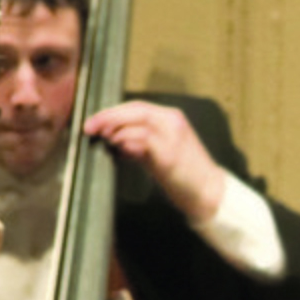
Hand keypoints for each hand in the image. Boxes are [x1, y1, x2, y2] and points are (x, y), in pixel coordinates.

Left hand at [83, 99, 227, 223]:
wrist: (209, 192)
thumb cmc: (184, 175)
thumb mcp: (159, 152)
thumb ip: (139, 142)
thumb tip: (113, 138)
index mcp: (172, 119)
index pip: (136, 107)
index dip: (111, 112)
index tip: (93, 121)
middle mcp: (174, 122)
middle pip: (135, 110)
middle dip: (108, 117)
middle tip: (89, 127)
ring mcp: (173, 137)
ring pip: (138, 122)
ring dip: (115, 129)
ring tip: (104, 139)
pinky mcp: (170, 154)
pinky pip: (144, 140)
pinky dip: (127, 142)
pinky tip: (119, 150)